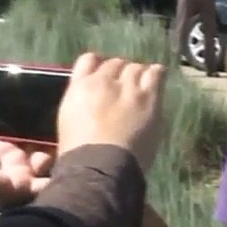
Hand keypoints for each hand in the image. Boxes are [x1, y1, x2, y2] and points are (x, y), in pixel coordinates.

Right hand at [56, 52, 167, 171]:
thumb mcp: (68, 122)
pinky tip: (158, 78)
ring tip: (141, 89)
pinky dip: (157, 74)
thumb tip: (90, 102)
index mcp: (79, 87)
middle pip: (115, 64)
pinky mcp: (148, 97)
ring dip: (138, 76)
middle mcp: (102, 81)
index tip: (105, 74)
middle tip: (125, 90)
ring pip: (135, 68)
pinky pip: (156, 74)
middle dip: (121, 74)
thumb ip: (81, 104)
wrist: (98, 166)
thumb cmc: (79, 154)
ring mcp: (127, 87)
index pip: (88, 60)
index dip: (99, 65)